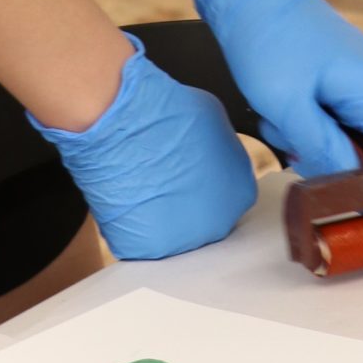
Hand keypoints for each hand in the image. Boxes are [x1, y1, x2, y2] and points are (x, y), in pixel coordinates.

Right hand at [28, 35, 257, 259]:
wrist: (122, 123)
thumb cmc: (166, 113)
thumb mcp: (217, 121)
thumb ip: (225, 150)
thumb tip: (216, 157)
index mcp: (240, 194)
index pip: (231, 195)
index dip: (209, 180)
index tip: (193, 172)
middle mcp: (217, 225)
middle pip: (205, 219)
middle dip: (188, 201)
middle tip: (168, 179)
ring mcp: (182, 242)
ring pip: (173, 233)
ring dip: (162, 214)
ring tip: (146, 185)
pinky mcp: (146, 250)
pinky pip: (143, 239)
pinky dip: (135, 223)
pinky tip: (130, 197)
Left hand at [188, 0, 362, 178]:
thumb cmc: (266, 39)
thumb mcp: (287, 105)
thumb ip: (323, 148)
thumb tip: (351, 180)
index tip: (347, 186)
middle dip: (329, 151)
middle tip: (290, 137)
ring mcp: (361, 73)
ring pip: (347, 130)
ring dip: (311, 134)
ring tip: (279, 115)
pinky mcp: (344, 71)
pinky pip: (335, 111)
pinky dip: (308, 116)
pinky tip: (283, 104)